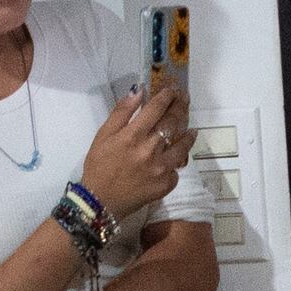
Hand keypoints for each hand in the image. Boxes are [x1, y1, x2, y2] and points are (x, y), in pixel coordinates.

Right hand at [82, 77, 192, 218]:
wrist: (100, 201)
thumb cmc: (99, 165)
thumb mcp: (103, 135)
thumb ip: (121, 112)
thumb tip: (138, 90)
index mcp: (133, 135)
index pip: (156, 109)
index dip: (167, 96)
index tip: (173, 89)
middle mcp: (150, 149)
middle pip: (172, 123)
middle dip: (181, 107)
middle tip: (185, 99)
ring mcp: (161, 168)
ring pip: (182, 145)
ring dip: (188, 133)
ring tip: (191, 128)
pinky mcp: (166, 184)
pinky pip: (177, 168)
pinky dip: (178, 160)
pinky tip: (179, 155)